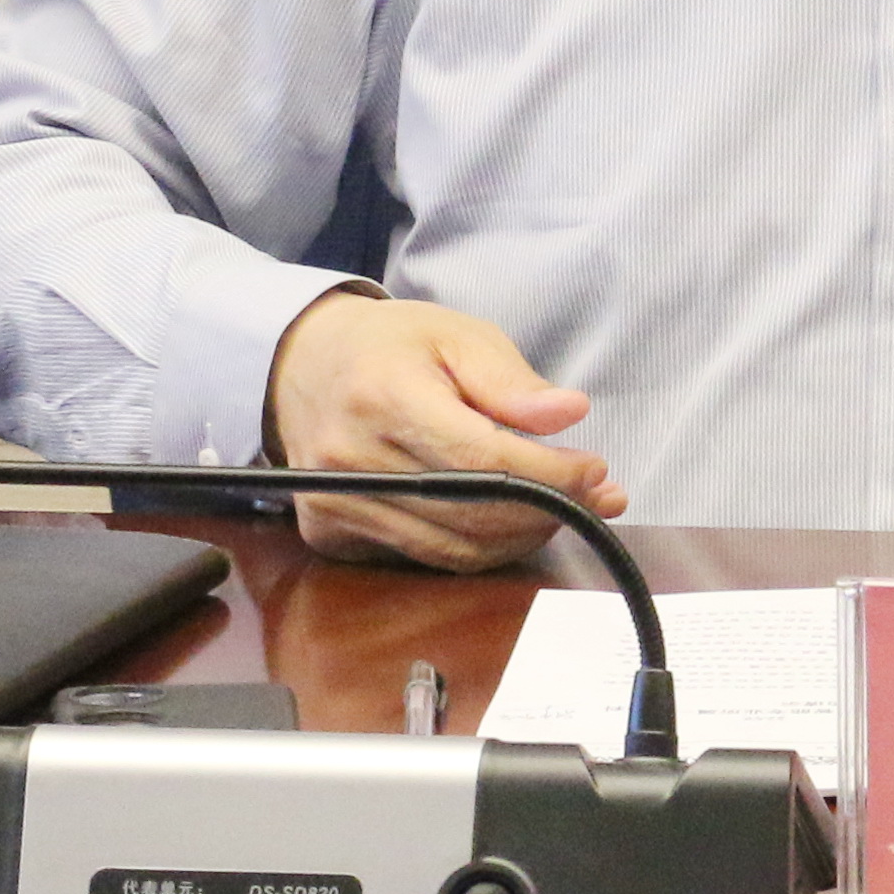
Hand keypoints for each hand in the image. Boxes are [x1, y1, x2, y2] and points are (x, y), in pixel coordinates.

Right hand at [264, 291, 624, 571]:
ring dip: (520, 537)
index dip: (552, 475)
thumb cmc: (386, 346)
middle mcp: (351, 461)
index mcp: (384, 397)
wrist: (299, 366)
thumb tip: (570, 415)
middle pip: (474, 516)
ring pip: (453, 551)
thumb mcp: (455, 336)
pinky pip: (423, 558)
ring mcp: (336, 505)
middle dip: (548, 511)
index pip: (485, 461)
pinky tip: (506, 520)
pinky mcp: (331, 535)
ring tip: (559, 505)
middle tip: (592, 492)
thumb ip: (512, 382)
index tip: (594, 470)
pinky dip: (475, 546)